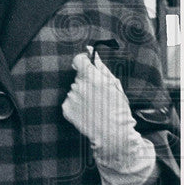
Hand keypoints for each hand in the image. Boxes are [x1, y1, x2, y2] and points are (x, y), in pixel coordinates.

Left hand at [62, 51, 156, 184]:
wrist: (113, 133)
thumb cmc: (118, 107)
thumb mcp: (114, 84)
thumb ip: (100, 66)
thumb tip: (90, 51)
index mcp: (91, 77)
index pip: (78, 60)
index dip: (82, 61)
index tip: (86, 64)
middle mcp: (78, 86)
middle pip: (78, 77)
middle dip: (86, 81)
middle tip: (98, 94)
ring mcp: (70, 98)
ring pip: (74, 89)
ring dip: (82, 93)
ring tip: (95, 105)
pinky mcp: (65, 109)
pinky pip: (69, 101)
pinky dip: (77, 104)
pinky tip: (88, 111)